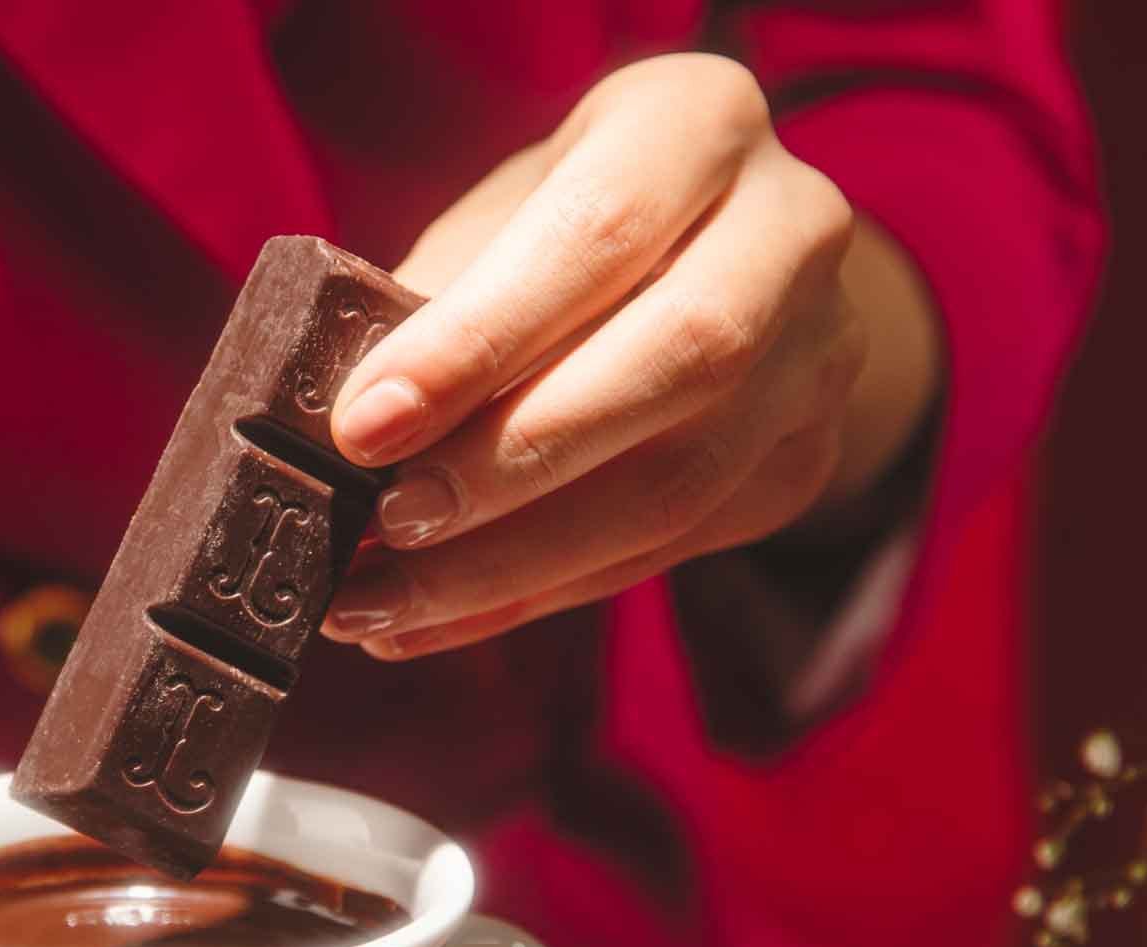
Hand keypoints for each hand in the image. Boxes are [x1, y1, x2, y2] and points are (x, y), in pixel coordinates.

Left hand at [321, 54, 896, 659]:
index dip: (475, 342)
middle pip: (673, 364)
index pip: (595, 236)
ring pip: (674, 488)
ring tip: (376, 604)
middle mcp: (790, 231)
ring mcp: (816, 360)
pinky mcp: (797, 467)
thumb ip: (429, 308)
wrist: (703, 261)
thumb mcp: (495, 222)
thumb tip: (329, 439)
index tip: (362, 428)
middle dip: (507, 463)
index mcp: (697, 126)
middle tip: (383, 525)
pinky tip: (427, 620)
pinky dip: (529, 598)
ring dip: (506, 566)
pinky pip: (661, 554)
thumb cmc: (556, 230)